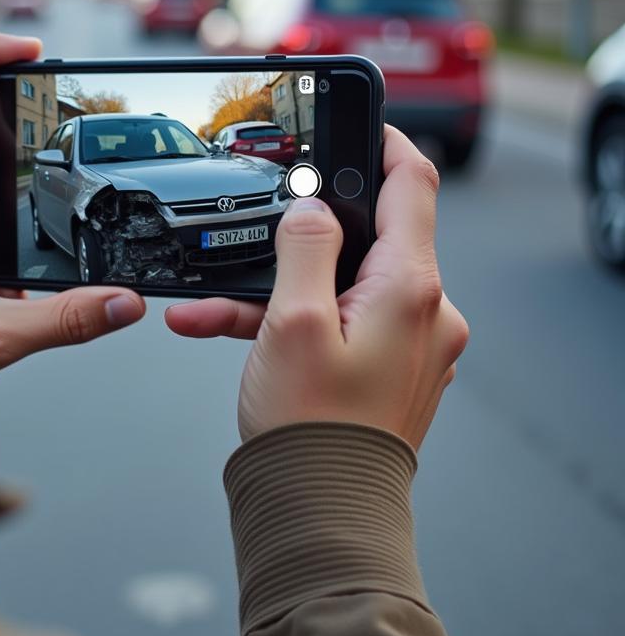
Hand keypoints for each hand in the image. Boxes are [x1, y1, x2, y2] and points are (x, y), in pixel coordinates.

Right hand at [165, 126, 467, 448]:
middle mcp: (423, 312)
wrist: (320, 514)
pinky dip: (289, 321)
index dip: (385, 143)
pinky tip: (228, 331)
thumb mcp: (290, 320)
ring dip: (277, 289)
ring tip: (213, 308)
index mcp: (410, 289)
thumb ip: (303, 245)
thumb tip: (312, 206)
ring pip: (338, 284)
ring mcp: (407, 343)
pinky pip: (336, 322)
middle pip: (365, 237)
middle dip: (299, 235)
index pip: (413, 185)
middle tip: (256, 231)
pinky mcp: (384, 366)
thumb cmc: (311, 431)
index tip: (358, 122)